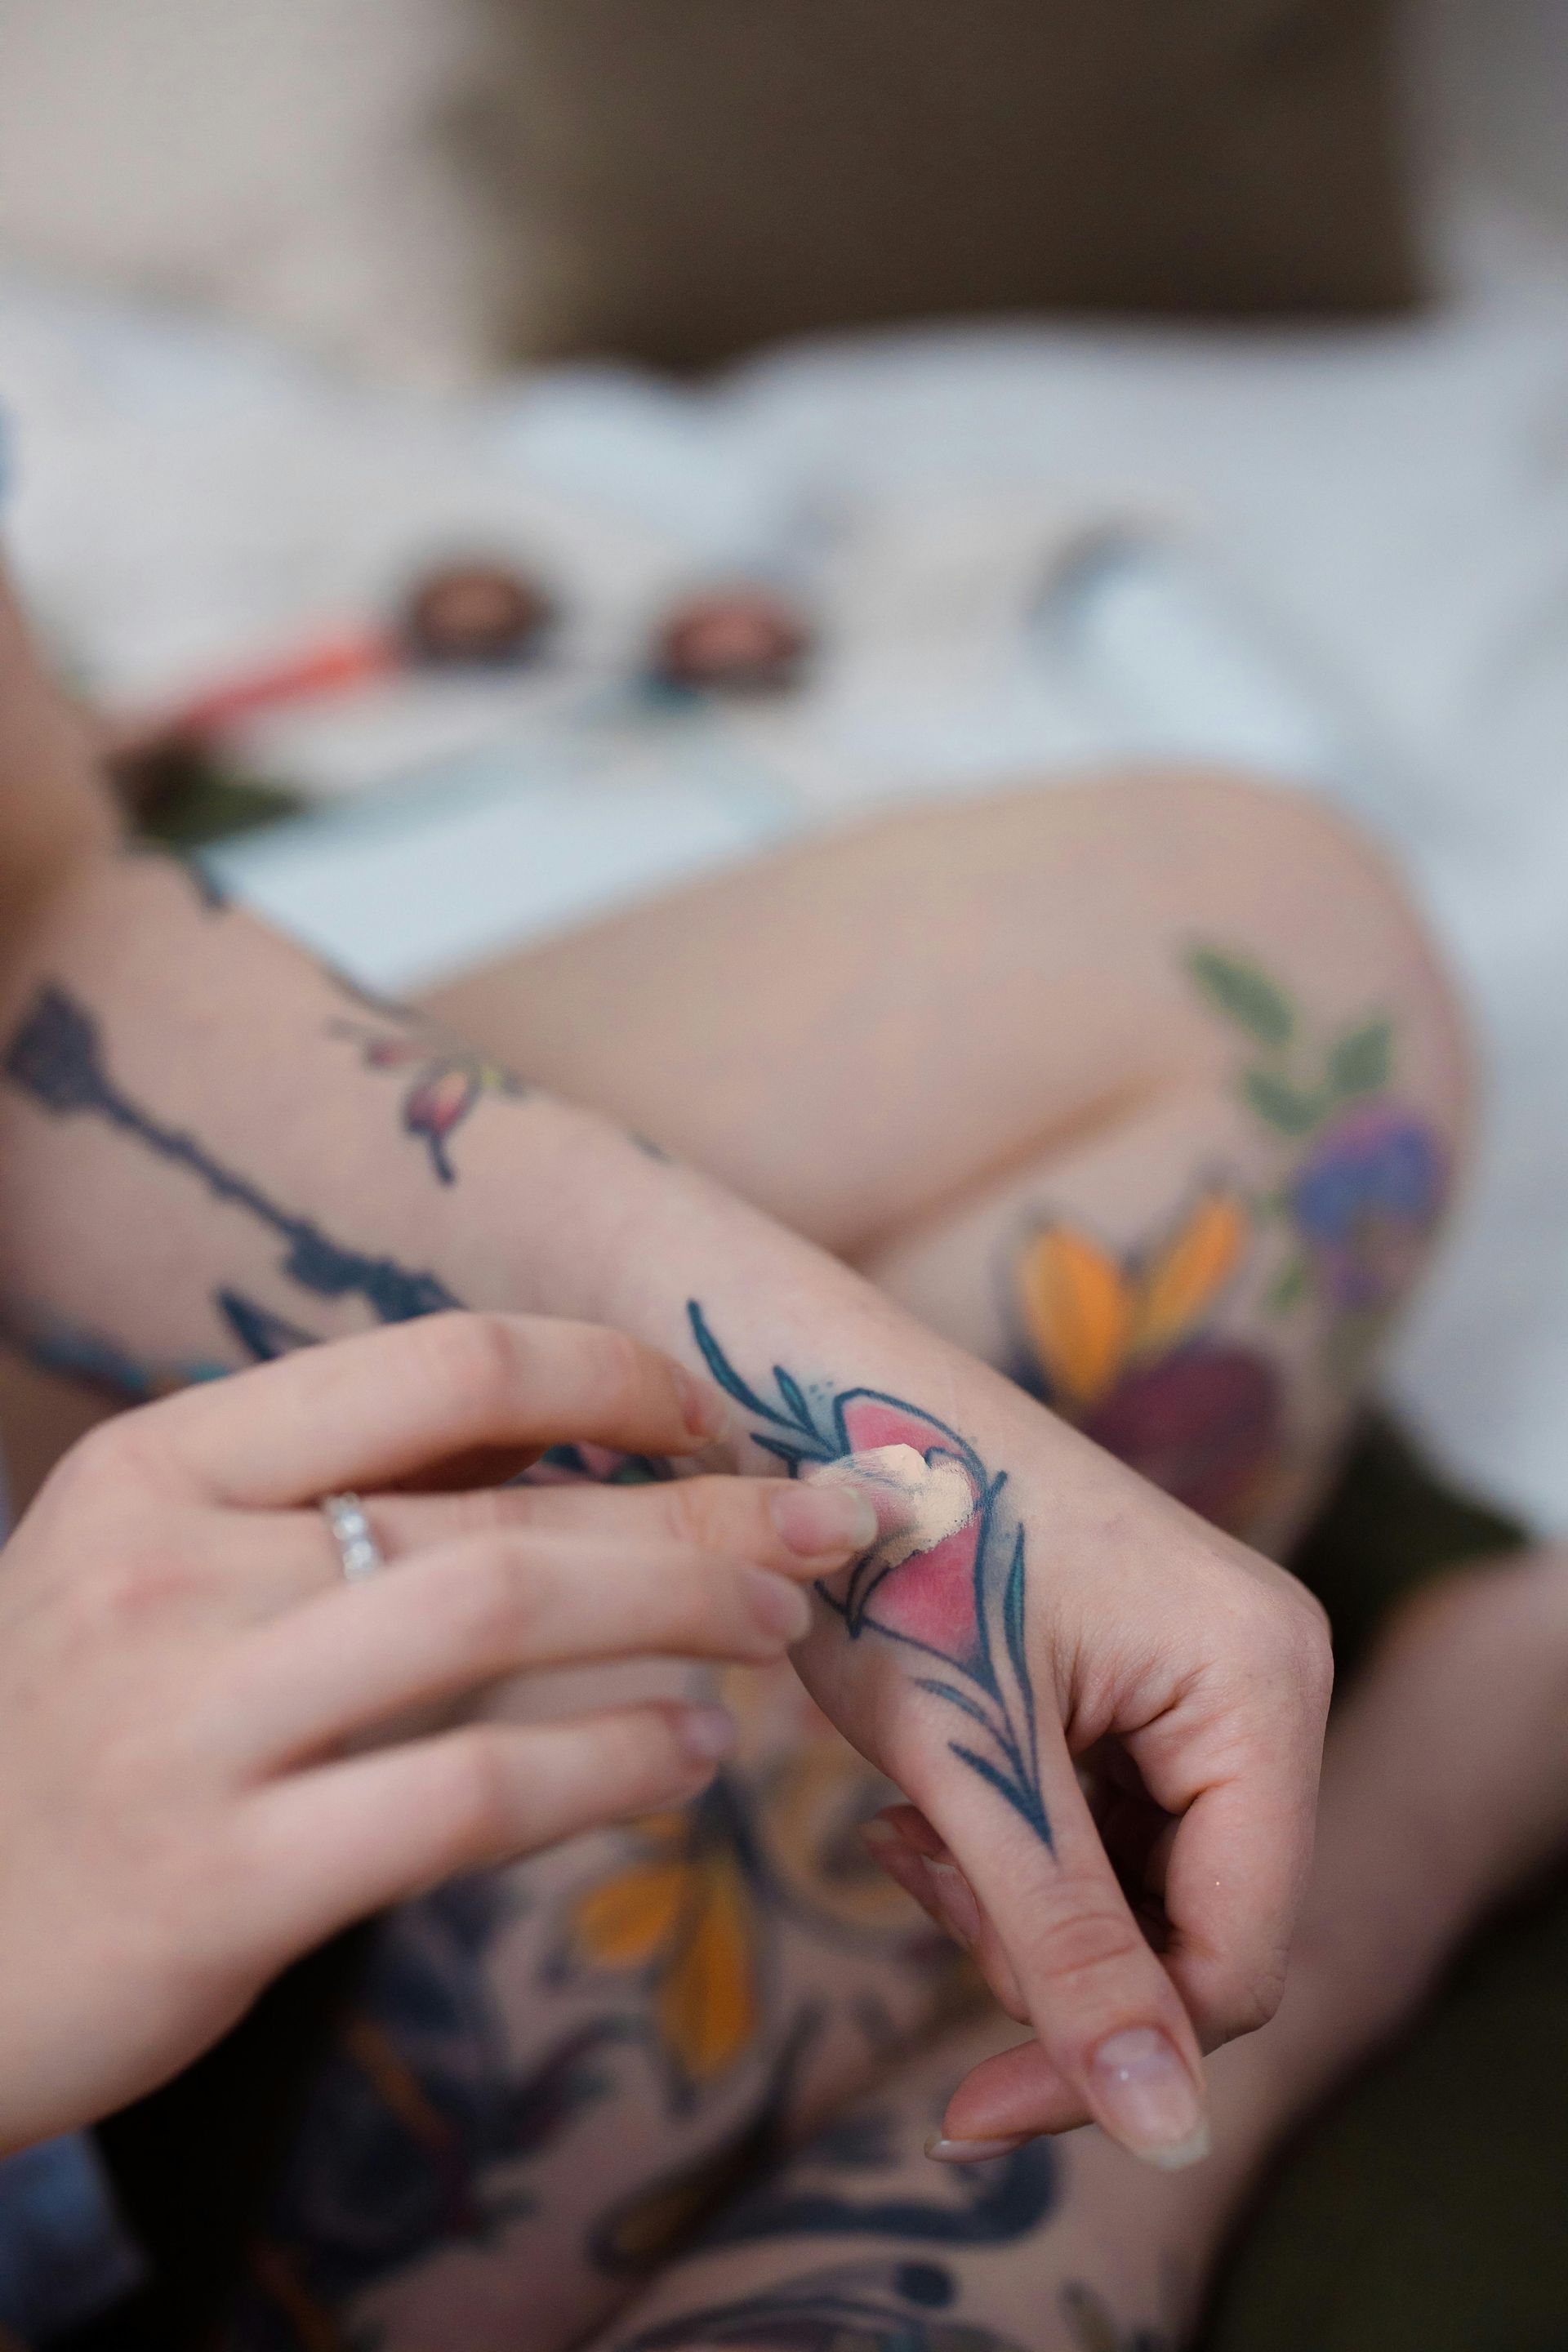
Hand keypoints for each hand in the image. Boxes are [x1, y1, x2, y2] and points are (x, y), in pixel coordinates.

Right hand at [0, 1311, 874, 2156]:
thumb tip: (572, 1428)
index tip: (711, 1413)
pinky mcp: (216, 1886)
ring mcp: (185, 1728)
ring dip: (684, 1613)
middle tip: (834, 1523)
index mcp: (163, 1462)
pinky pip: (469, 1795)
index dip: (611, 1377)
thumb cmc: (79, 1735)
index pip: (441, 1363)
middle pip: (505, 1504)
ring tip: (784, 1630)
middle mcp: (167, 1571)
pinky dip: (611, 1763)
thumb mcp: (158, 1569)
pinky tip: (689, 1755)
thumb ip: (337, 1493)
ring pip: (503, 1619)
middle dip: (705, 1507)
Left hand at [817, 1414, 1333, 2166]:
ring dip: (1024, 1899)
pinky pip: (1112, 1822)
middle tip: (922, 1874)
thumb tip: (1168, 2136)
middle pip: (1198, 1926)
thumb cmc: (884, 1547)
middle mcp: (1265, 1671)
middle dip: (1055, 1955)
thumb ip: (1068, 1944)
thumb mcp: (971, 1763)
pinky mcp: (1144, 1672)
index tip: (965, 2108)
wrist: (808, 1398)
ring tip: (915, 1825)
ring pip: (1146, 1885)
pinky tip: (934, 1800)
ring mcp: (1208, 1668)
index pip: (1238, 1958)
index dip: (1109, 2056)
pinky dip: (1021, 1844)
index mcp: (1261, 1680)